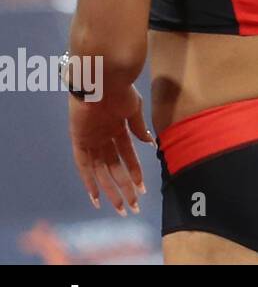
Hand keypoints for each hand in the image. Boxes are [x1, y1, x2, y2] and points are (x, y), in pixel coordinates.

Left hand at [69, 85, 153, 215]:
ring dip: (111, 190)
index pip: (127, 157)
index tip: (142, 189)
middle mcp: (103, 139)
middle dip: (123, 189)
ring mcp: (91, 141)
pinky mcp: (79, 141)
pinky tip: (96, 197)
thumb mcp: (133, 109)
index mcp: (117, 129)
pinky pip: (84, 166)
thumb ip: (138, 127)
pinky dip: (89, 181)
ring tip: (121, 207)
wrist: (102, 79)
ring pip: (101, 172)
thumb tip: (149, 142)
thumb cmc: (121, 89)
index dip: (134, 173)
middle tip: (131, 207)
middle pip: (113, 169)